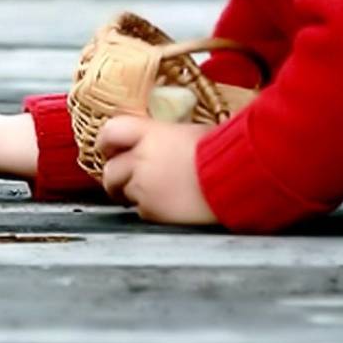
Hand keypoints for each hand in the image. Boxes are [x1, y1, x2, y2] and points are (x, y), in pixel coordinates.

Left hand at [96, 115, 216, 224]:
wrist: (236, 181)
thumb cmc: (224, 153)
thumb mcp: (191, 132)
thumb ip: (165, 137)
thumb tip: (161, 140)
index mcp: (151, 133)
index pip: (111, 131)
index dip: (106, 141)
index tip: (107, 148)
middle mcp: (141, 159)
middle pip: (110, 169)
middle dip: (115, 176)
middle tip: (122, 180)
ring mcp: (144, 186)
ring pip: (124, 192)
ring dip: (134, 194)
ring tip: (156, 193)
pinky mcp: (153, 210)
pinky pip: (142, 211)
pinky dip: (151, 210)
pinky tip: (169, 206)